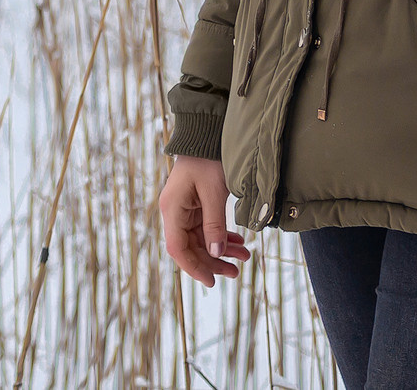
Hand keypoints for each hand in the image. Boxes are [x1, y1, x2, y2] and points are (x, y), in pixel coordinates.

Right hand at [157, 155, 249, 285]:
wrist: (207, 134)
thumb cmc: (208, 159)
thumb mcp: (214, 192)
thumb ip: (214, 224)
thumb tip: (216, 253)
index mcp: (172, 208)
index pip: (178, 248)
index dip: (194, 267)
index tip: (212, 281)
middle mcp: (174, 211)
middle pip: (190, 247)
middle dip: (213, 261)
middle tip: (236, 272)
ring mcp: (184, 209)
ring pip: (201, 239)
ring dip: (221, 250)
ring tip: (244, 257)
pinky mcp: (195, 205)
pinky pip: (206, 228)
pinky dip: (221, 236)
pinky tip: (238, 243)